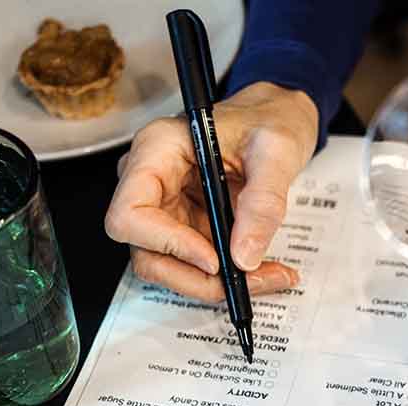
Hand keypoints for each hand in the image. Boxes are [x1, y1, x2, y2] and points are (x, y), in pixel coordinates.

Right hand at [104, 82, 318, 300]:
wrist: (278, 119)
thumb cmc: (270, 120)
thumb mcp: (277, 152)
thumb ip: (263, 202)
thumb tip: (245, 255)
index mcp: (157, 150)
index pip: (129, 214)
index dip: (166, 245)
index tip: (214, 259)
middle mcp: (151, 182)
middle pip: (147, 253)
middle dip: (199, 278)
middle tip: (253, 280)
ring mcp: (166, 207)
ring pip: (169, 267)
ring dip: (216, 284)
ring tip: (271, 275)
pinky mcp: (186, 225)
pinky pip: (195, 265)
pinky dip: (228, 276)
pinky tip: (264, 270)